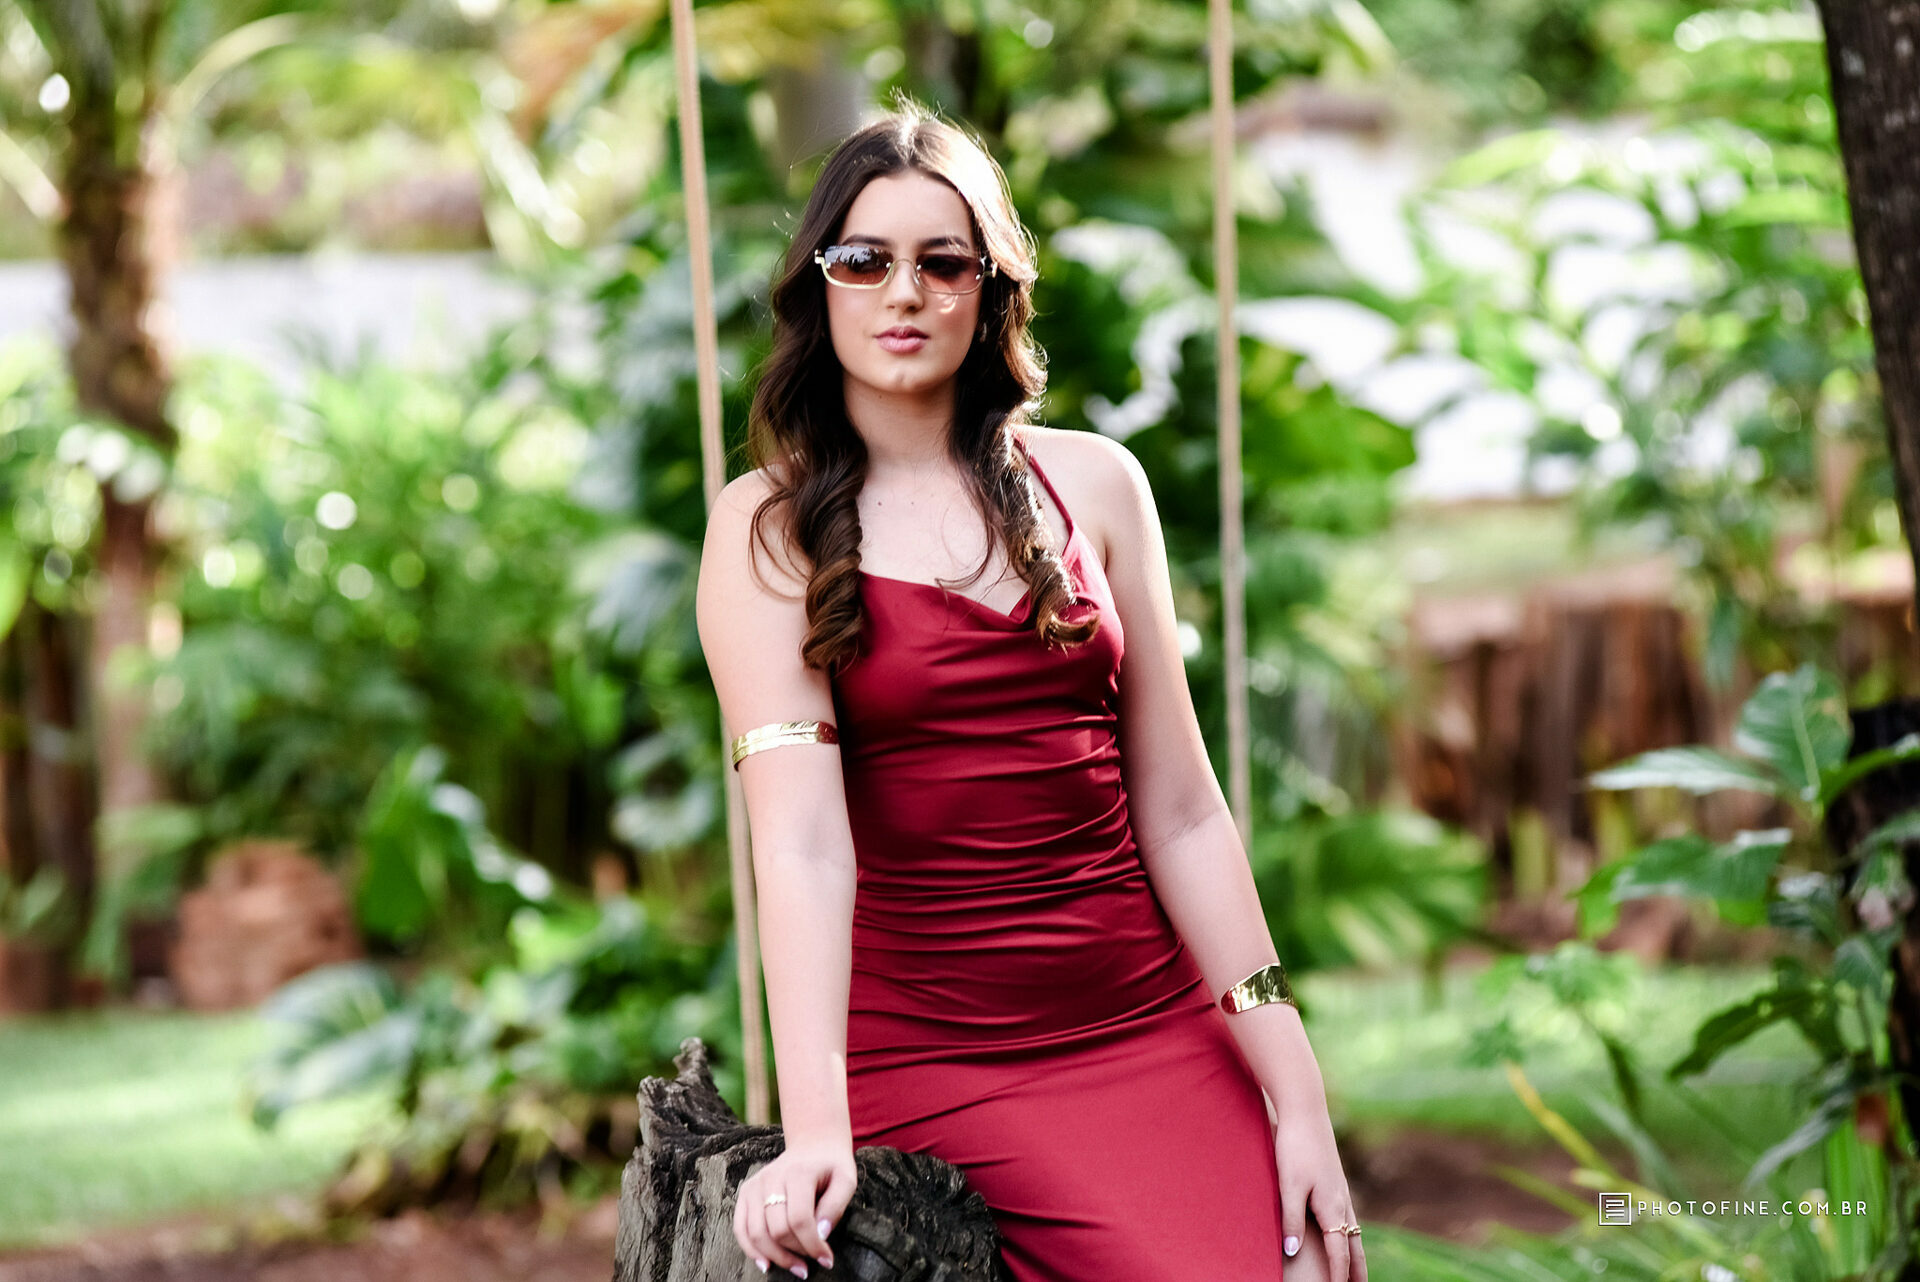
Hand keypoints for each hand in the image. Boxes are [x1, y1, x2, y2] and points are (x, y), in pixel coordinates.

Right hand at [734, 1136, 857, 1277]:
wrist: (813, 1145)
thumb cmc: (831, 1166)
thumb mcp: (846, 1180)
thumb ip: (836, 1206)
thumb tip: (821, 1234)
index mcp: (798, 1173)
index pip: (800, 1219)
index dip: (813, 1245)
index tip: (827, 1260)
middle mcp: (771, 1177)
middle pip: (777, 1229)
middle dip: (797, 1252)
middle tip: (812, 1261)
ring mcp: (755, 1185)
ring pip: (756, 1233)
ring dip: (776, 1257)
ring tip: (796, 1267)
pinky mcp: (746, 1192)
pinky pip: (740, 1228)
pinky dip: (750, 1250)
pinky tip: (766, 1264)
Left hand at [1273, 1100, 1366, 1281]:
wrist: (1305, 1110)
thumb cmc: (1295, 1147)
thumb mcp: (1289, 1185)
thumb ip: (1290, 1219)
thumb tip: (1292, 1252)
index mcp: (1332, 1206)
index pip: (1339, 1252)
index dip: (1338, 1275)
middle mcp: (1342, 1200)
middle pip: (1354, 1244)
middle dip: (1357, 1269)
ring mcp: (1341, 1189)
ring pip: (1353, 1230)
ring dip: (1356, 1252)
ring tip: (1356, 1270)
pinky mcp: (1335, 1180)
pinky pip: (1347, 1215)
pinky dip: (1350, 1232)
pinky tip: (1345, 1231)